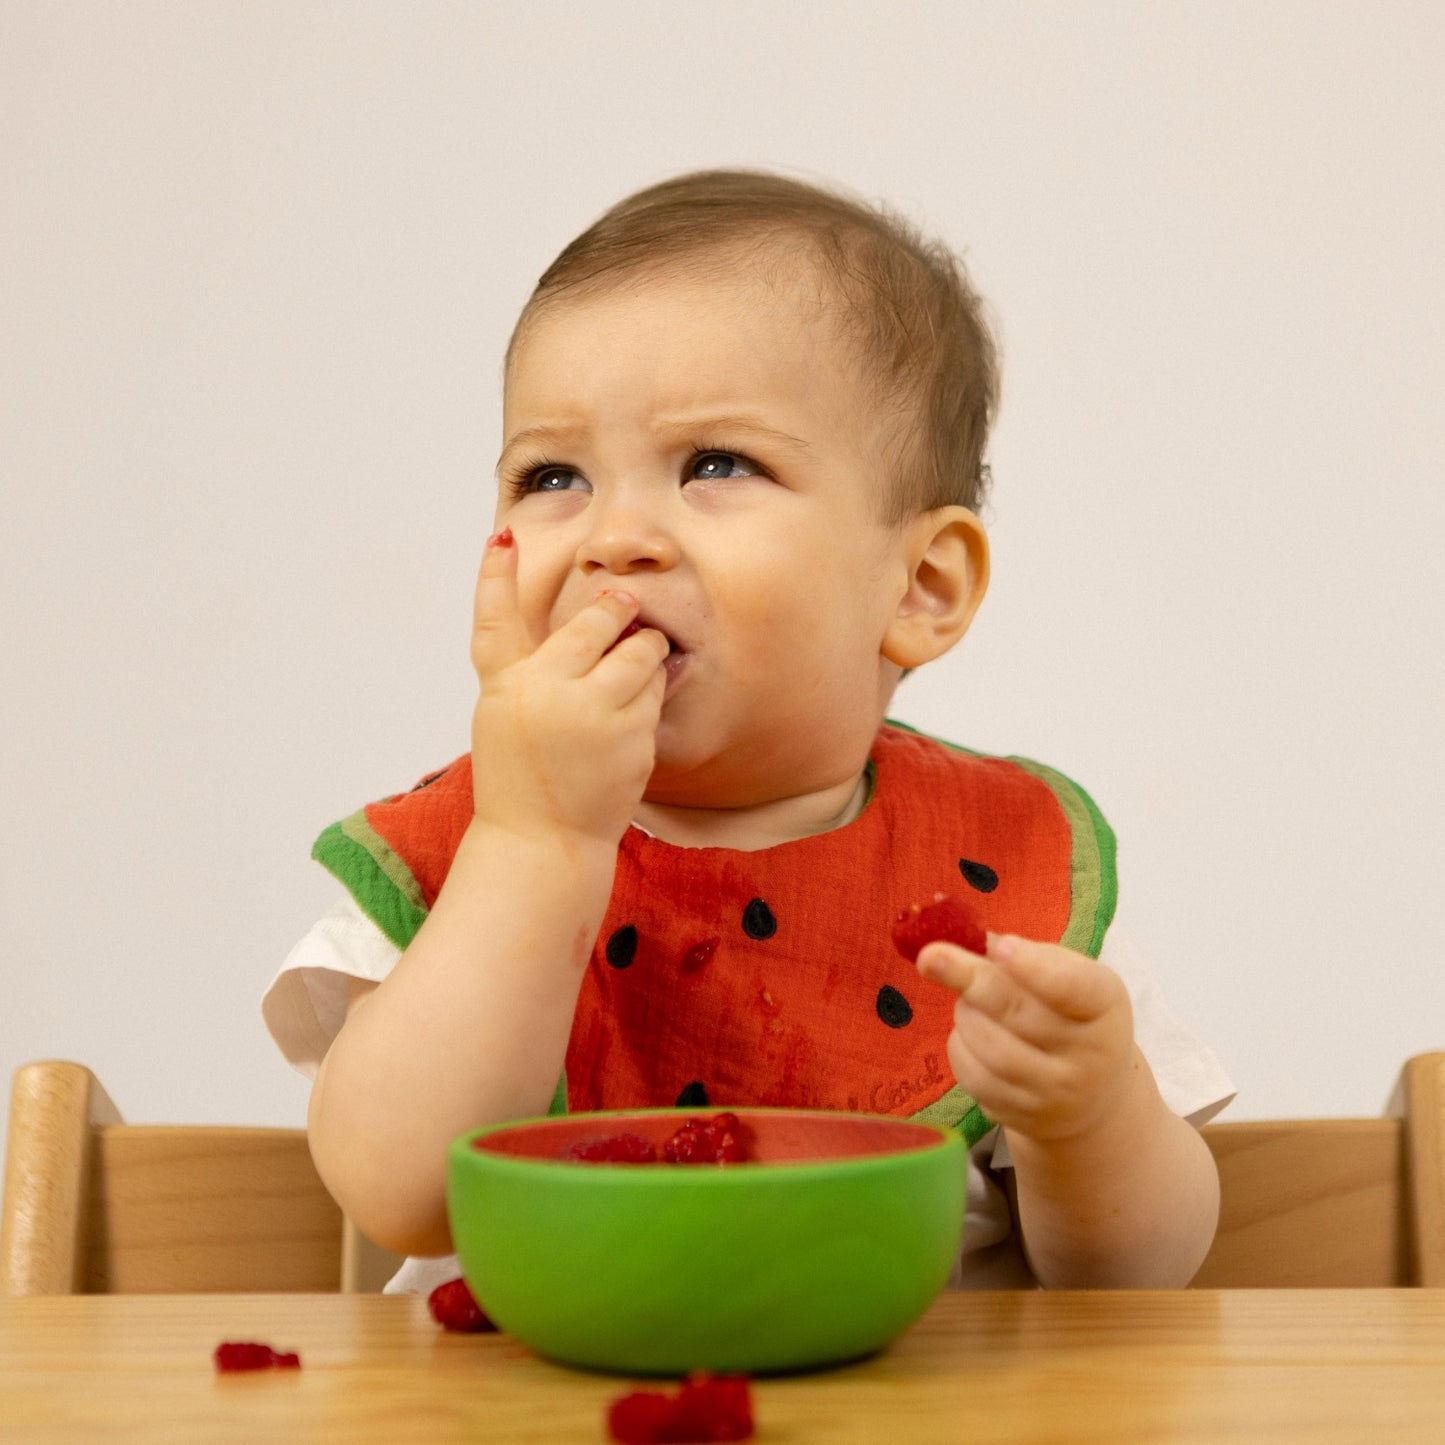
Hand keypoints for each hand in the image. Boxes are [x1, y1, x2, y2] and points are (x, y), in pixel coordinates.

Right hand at [468, 530, 668, 847]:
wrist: (542, 838)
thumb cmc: (520, 772)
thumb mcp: (505, 711)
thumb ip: (531, 663)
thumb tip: (575, 611)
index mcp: (511, 685)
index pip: (496, 619)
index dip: (495, 575)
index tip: (503, 537)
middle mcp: (550, 693)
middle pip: (600, 622)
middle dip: (619, 609)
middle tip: (625, 607)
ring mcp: (596, 716)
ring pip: (641, 653)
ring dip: (644, 651)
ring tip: (629, 667)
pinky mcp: (632, 740)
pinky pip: (655, 694)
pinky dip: (649, 695)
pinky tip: (628, 719)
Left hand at [916, 933, 1136, 1144]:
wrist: (1092, 1095)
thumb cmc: (1073, 1016)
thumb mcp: (1071, 977)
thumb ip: (1029, 957)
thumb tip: (975, 942)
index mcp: (1105, 1005)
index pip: (1073, 987)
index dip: (1035, 967)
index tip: (1002, 947)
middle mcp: (1089, 1056)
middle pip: (1018, 1014)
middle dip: (970, 980)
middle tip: (930, 957)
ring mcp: (1056, 1093)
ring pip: (990, 1048)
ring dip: (965, 1014)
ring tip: (968, 998)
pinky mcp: (1024, 1117)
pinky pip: (974, 1077)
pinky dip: (961, 1046)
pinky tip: (970, 1032)